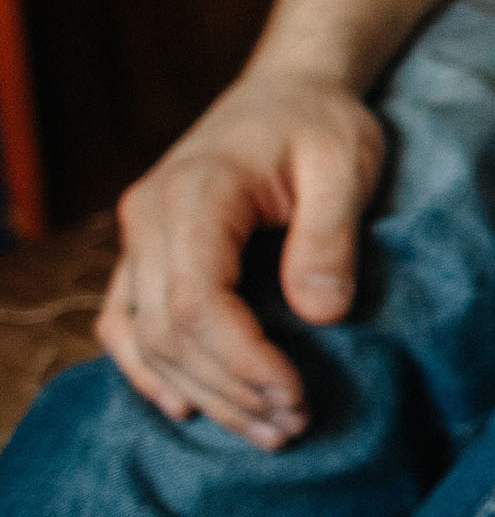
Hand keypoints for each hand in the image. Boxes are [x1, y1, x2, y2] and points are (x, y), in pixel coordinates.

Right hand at [98, 69, 384, 446]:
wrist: (291, 87)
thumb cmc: (324, 123)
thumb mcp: (347, 166)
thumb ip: (331, 237)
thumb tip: (321, 314)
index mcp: (196, 193)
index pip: (196, 300)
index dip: (241, 361)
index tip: (295, 398)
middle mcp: (150, 217)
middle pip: (167, 329)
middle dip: (230, 389)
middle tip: (295, 427)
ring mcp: (140, 236)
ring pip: (145, 336)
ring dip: (201, 392)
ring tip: (268, 429)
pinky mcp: (146, 252)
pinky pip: (125, 321)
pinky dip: (149, 369)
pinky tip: (187, 406)